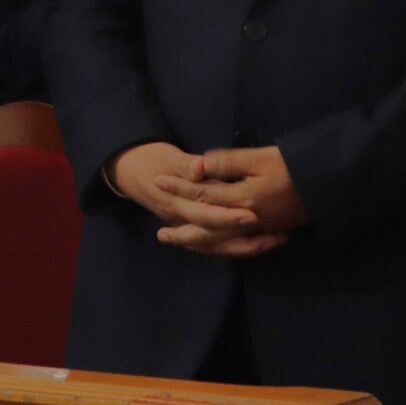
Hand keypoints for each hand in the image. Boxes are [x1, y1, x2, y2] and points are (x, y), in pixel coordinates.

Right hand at [108, 141, 284, 257]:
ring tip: (274, 241)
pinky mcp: (191, 228)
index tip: (252, 216)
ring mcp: (186, 227)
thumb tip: (200, 167)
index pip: (204, 215)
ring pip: (216, 246)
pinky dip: (236, 246)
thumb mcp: (166, 157)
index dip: (228, 218)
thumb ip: (185, 165)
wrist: (129, 170)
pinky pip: (214, 244)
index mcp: (176, 203)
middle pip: (214, 237)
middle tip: (275, 235)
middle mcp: (182, 221)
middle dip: (246, 238)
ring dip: (245, 247)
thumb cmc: (151, 160)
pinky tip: (259, 243)